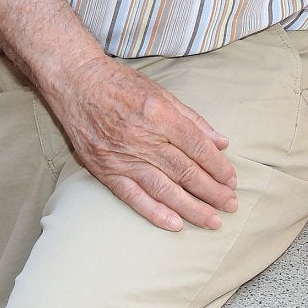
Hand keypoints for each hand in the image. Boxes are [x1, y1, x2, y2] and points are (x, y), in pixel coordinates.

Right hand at [42, 54, 236, 231]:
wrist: (75, 82)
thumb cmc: (119, 84)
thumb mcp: (161, 92)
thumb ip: (192, 119)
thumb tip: (221, 142)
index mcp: (160, 114)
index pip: (198, 147)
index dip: (218, 167)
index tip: (232, 180)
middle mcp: (143, 138)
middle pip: (186, 171)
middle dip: (212, 192)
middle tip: (230, 205)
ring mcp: (123, 156)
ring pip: (165, 189)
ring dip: (192, 208)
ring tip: (213, 221)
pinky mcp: (106, 170)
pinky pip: (134, 197)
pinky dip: (155, 212)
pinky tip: (176, 224)